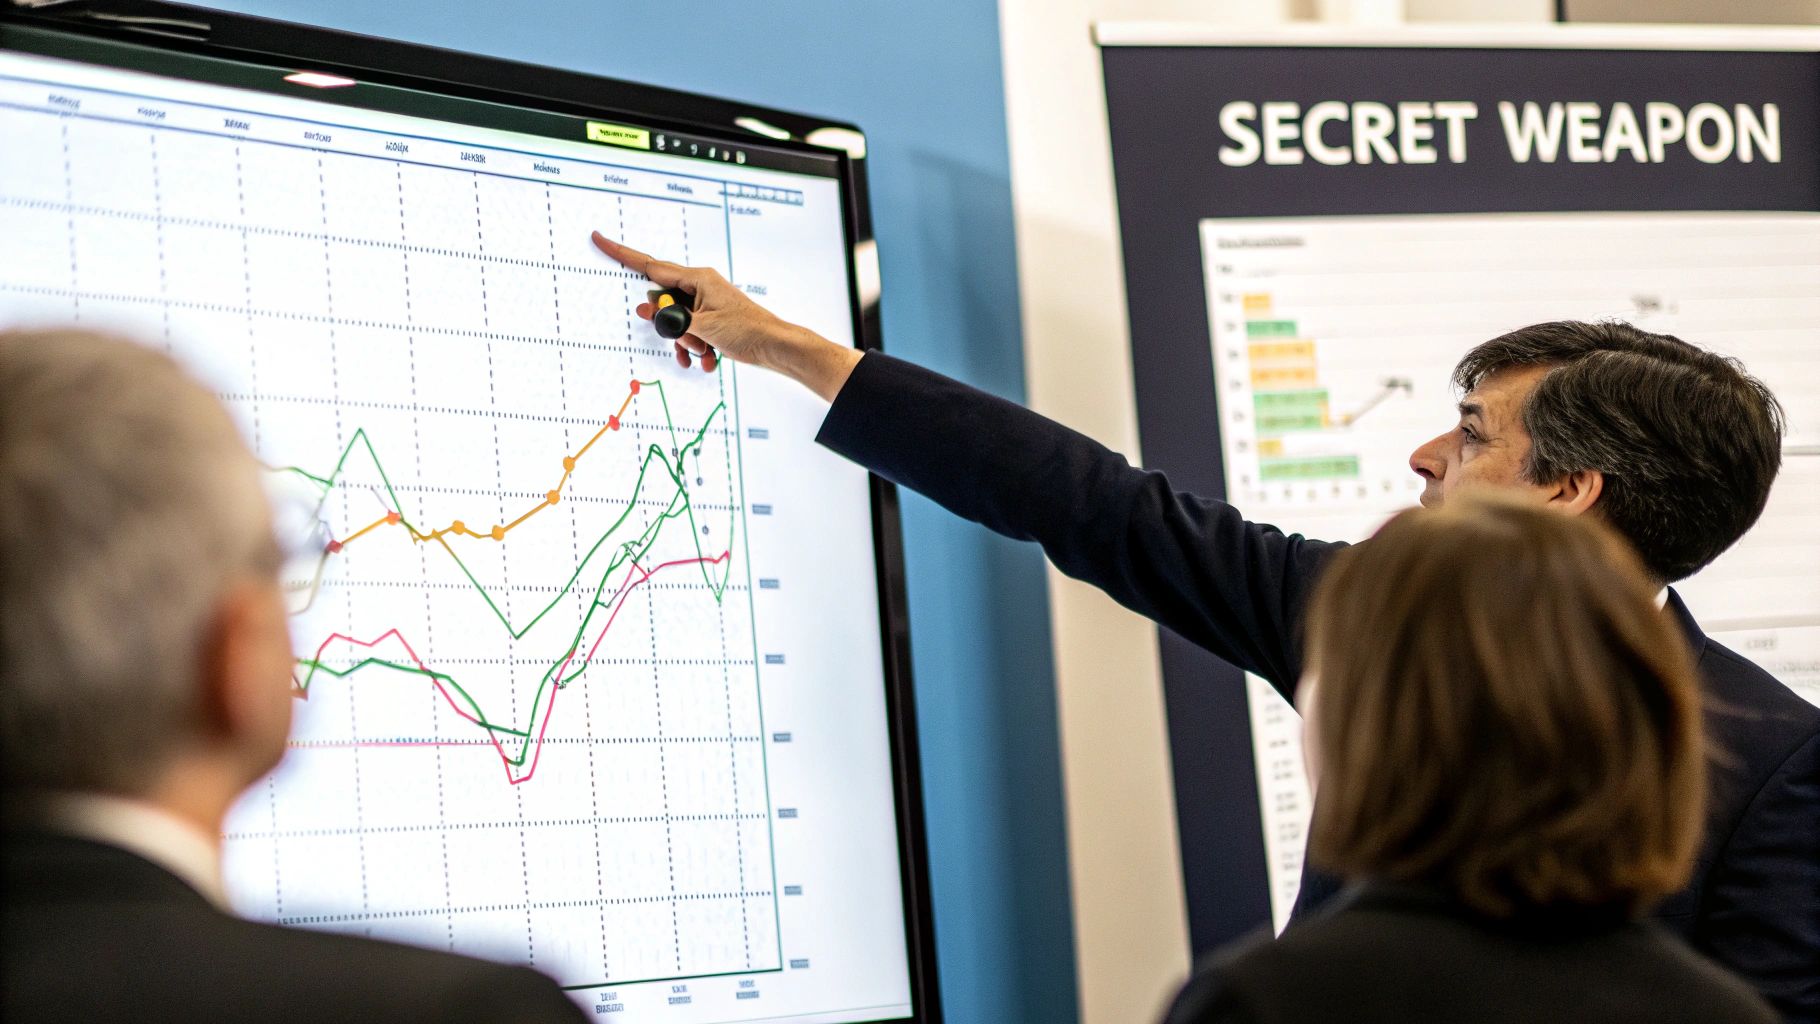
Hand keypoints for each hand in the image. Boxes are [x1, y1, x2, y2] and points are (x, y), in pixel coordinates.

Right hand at [591, 232, 777, 371]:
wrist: (773, 347)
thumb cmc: (745, 330)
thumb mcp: (702, 326)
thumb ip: (671, 319)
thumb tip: (647, 310)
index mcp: (696, 278)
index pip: (650, 266)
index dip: (621, 254)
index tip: (598, 239)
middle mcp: (699, 287)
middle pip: (663, 304)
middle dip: (671, 327)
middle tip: (691, 338)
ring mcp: (703, 305)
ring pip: (675, 323)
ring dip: (685, 343)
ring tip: (704, 351)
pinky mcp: (709, 322)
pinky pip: (688, 334)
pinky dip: (694, 349)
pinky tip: (707, 360)